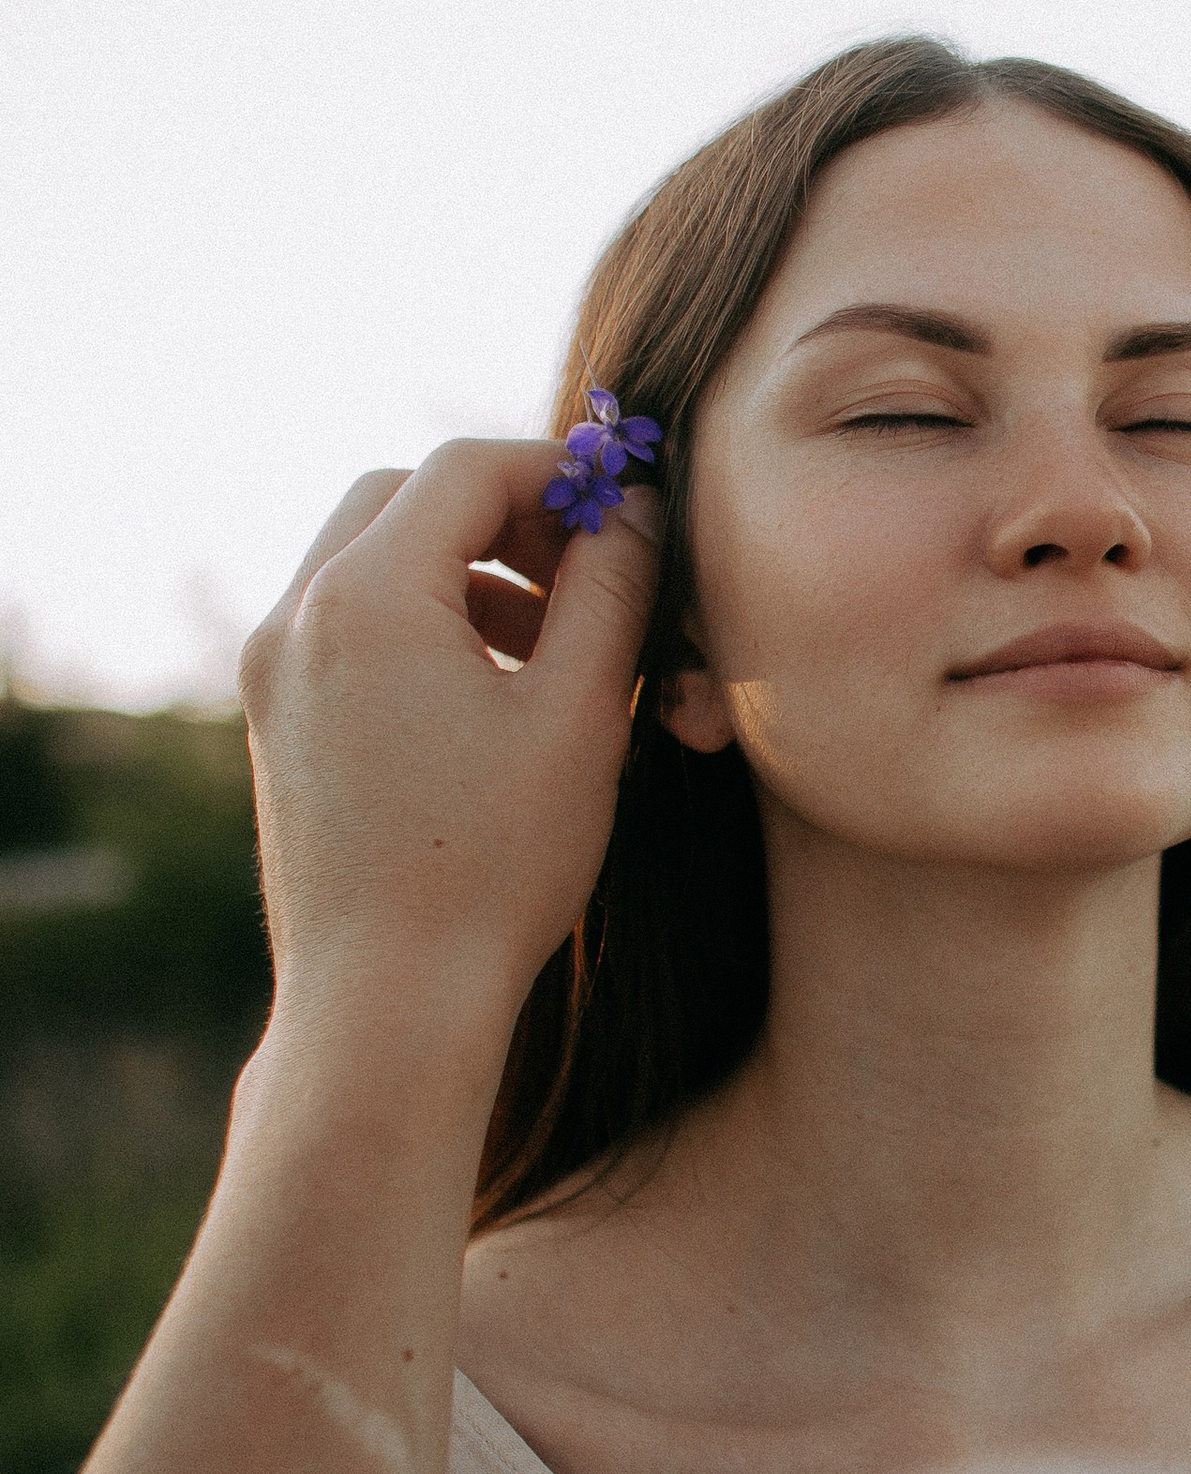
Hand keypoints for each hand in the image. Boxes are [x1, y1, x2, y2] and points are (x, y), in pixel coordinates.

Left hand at [238, 443, 662, 1075]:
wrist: (386, 1004)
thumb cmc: (493, 867)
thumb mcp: (579, 715)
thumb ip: (611, 590)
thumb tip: (634, 511)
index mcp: (368, 596)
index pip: (465, 469)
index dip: (560, 475)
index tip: (625, 513)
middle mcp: (298, 617)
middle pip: (402, 498)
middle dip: (502, 515)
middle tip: (582, 567)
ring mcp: (273, 672)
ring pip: (368, 560)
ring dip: (461, 569)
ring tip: (548, 641)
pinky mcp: (274, 723)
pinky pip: (345, 625)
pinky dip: (418, 622)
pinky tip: (488, 696)